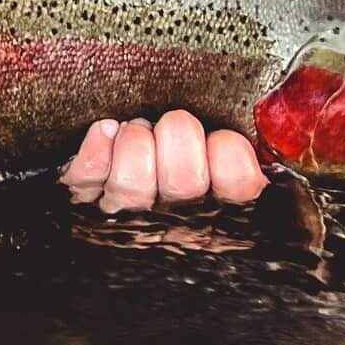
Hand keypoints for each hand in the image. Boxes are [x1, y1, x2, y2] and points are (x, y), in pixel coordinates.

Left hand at [60, 111, 267, 213]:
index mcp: (218, 199)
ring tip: (135, 132)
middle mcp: (175, 215)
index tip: (220, 138)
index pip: (240, 182)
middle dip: (177, 137)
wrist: (115, 199)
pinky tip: (105, 133)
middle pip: (185, 179)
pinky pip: (86, 180)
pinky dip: (96, 149)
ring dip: (136, 142)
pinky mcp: (84, 200)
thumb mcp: (219, 157)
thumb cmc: (176, 161)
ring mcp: (127, 212)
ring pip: (134, 184)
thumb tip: (260, 131)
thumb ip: (237, 145)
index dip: (230, 155)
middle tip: (169, 129)